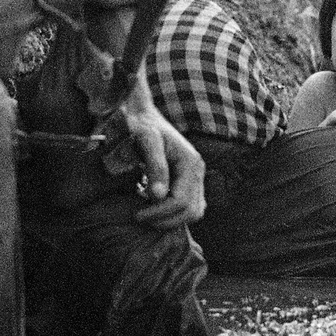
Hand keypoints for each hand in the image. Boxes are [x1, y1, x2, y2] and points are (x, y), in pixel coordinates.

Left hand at [121, 90, 205, 229]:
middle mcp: (198, 171)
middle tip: (141, 217)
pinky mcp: (190, 180)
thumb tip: (159, 196)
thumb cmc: (142, 125)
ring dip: (172, 219)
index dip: (160, 213)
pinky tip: (155, 208)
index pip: (181, 202)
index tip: (137, 214)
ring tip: (148, 214)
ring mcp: (196, 176)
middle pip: (192, 212)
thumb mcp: (146, 141)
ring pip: (194, 212)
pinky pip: (191, 205)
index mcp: (190, 163)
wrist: (144, 115)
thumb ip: (155, 167)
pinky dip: (175, 213)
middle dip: (166, 220)